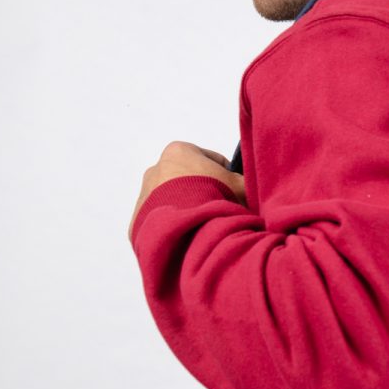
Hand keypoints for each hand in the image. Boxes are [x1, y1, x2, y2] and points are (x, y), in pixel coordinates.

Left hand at [129, 140, 246, 241]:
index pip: (211, 160)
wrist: (186, 228)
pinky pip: (162, 222)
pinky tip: (189, 236)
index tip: (235, 193)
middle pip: (188, 181)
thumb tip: (250, 187)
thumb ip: (246, 182)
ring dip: (188, 210)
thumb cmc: (213, 197)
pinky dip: (175, 227)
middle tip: (221, 211)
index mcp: (179, 152)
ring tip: (204, 226)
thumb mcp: (240, 185)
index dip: (228, 177)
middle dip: (204, 194)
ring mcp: (144, 195)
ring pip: (173, 202)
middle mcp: (156, 169)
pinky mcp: (138, 222)